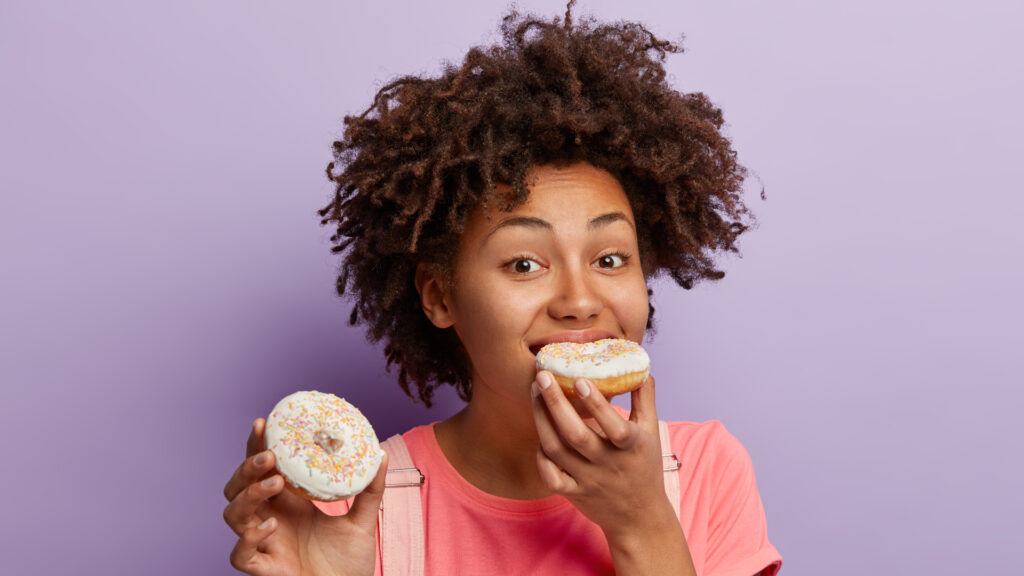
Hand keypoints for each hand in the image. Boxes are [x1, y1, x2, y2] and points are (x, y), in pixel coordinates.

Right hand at [222, 418, 386, 575]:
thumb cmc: (350, 561)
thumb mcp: (363, 519)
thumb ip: (370, 488)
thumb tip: (379, 454)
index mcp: (286, 502)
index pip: (262, 467)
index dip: (256, 445)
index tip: (263, 422)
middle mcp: (269, 518)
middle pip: (237, 486)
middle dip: (247, 467)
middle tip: (270, 456)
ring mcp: (263, 544)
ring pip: (232, 514)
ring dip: (248, 495)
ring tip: (276, 484)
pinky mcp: (264, 569)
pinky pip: (240, 554)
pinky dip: (249, 537)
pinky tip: (270, 525)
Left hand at [530, 371, 671, 536]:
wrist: (639, 517)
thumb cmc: (644, 467)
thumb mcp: (652, 432)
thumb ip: (644, 399)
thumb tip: (640, 367)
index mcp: (631, 448)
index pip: (615, 427)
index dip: (598, 405)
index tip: (581, 380)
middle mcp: (607, 465)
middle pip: (576, 435)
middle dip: (555, 404)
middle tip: (542, 377)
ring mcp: (588, 480)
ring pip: (556, 450)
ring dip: (541, 420)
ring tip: (535, 393)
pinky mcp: (573, 493)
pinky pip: (550, 476)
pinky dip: (541, 456)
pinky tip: (539, 434)